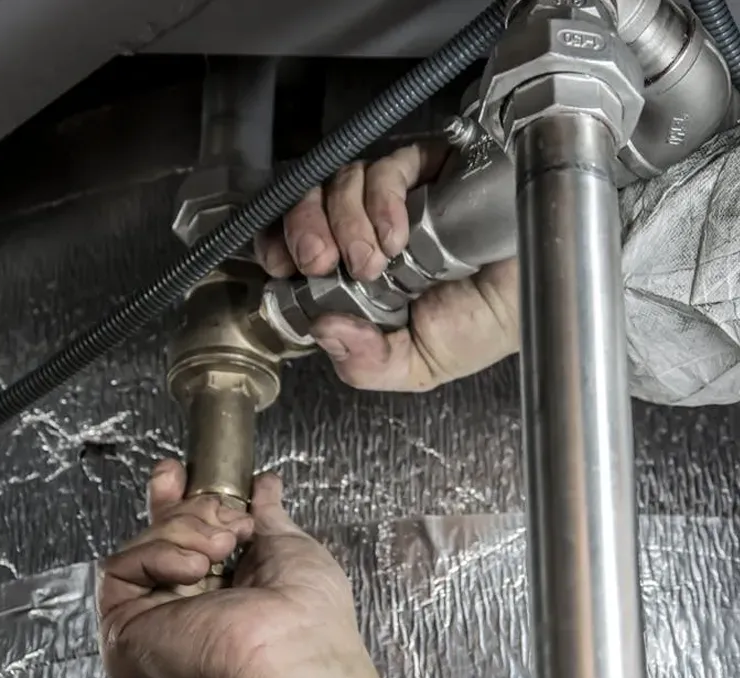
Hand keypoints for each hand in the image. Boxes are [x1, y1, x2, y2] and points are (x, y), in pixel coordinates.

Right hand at [98, 460, 384, 677]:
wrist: (292, 645)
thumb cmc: (306, 607)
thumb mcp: (289, 545)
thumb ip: (267, 514)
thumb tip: (265, 484)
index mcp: (221, 589)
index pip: (182, 536)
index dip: (176, 499)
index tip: (179, 472)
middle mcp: (183, 604)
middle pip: (159, 534)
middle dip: (187, 509)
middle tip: (225, 519)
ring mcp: (152, 618)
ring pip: (143, 544)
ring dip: (185, 532)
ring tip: (221, 550)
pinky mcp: (124, 630)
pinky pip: (120, 569)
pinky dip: (158, 554)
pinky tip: (194, 569)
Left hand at [255, 143, 519, 391]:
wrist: (543, 295)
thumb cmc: (487, 326)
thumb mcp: (418, 364)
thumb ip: (367, 363)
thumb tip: (323, 331)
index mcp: (357, 277)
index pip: (299, 246)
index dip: (280, 245)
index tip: (281, 264)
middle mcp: (369, 232)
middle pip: (308, 204)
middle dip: (303, 230)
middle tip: (320, 261)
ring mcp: (396, 199)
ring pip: (341, 182)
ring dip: (346, 222)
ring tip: (376, 261)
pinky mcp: (427, 169)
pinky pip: (387, 167)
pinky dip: (383, 200)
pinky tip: (400, 233)